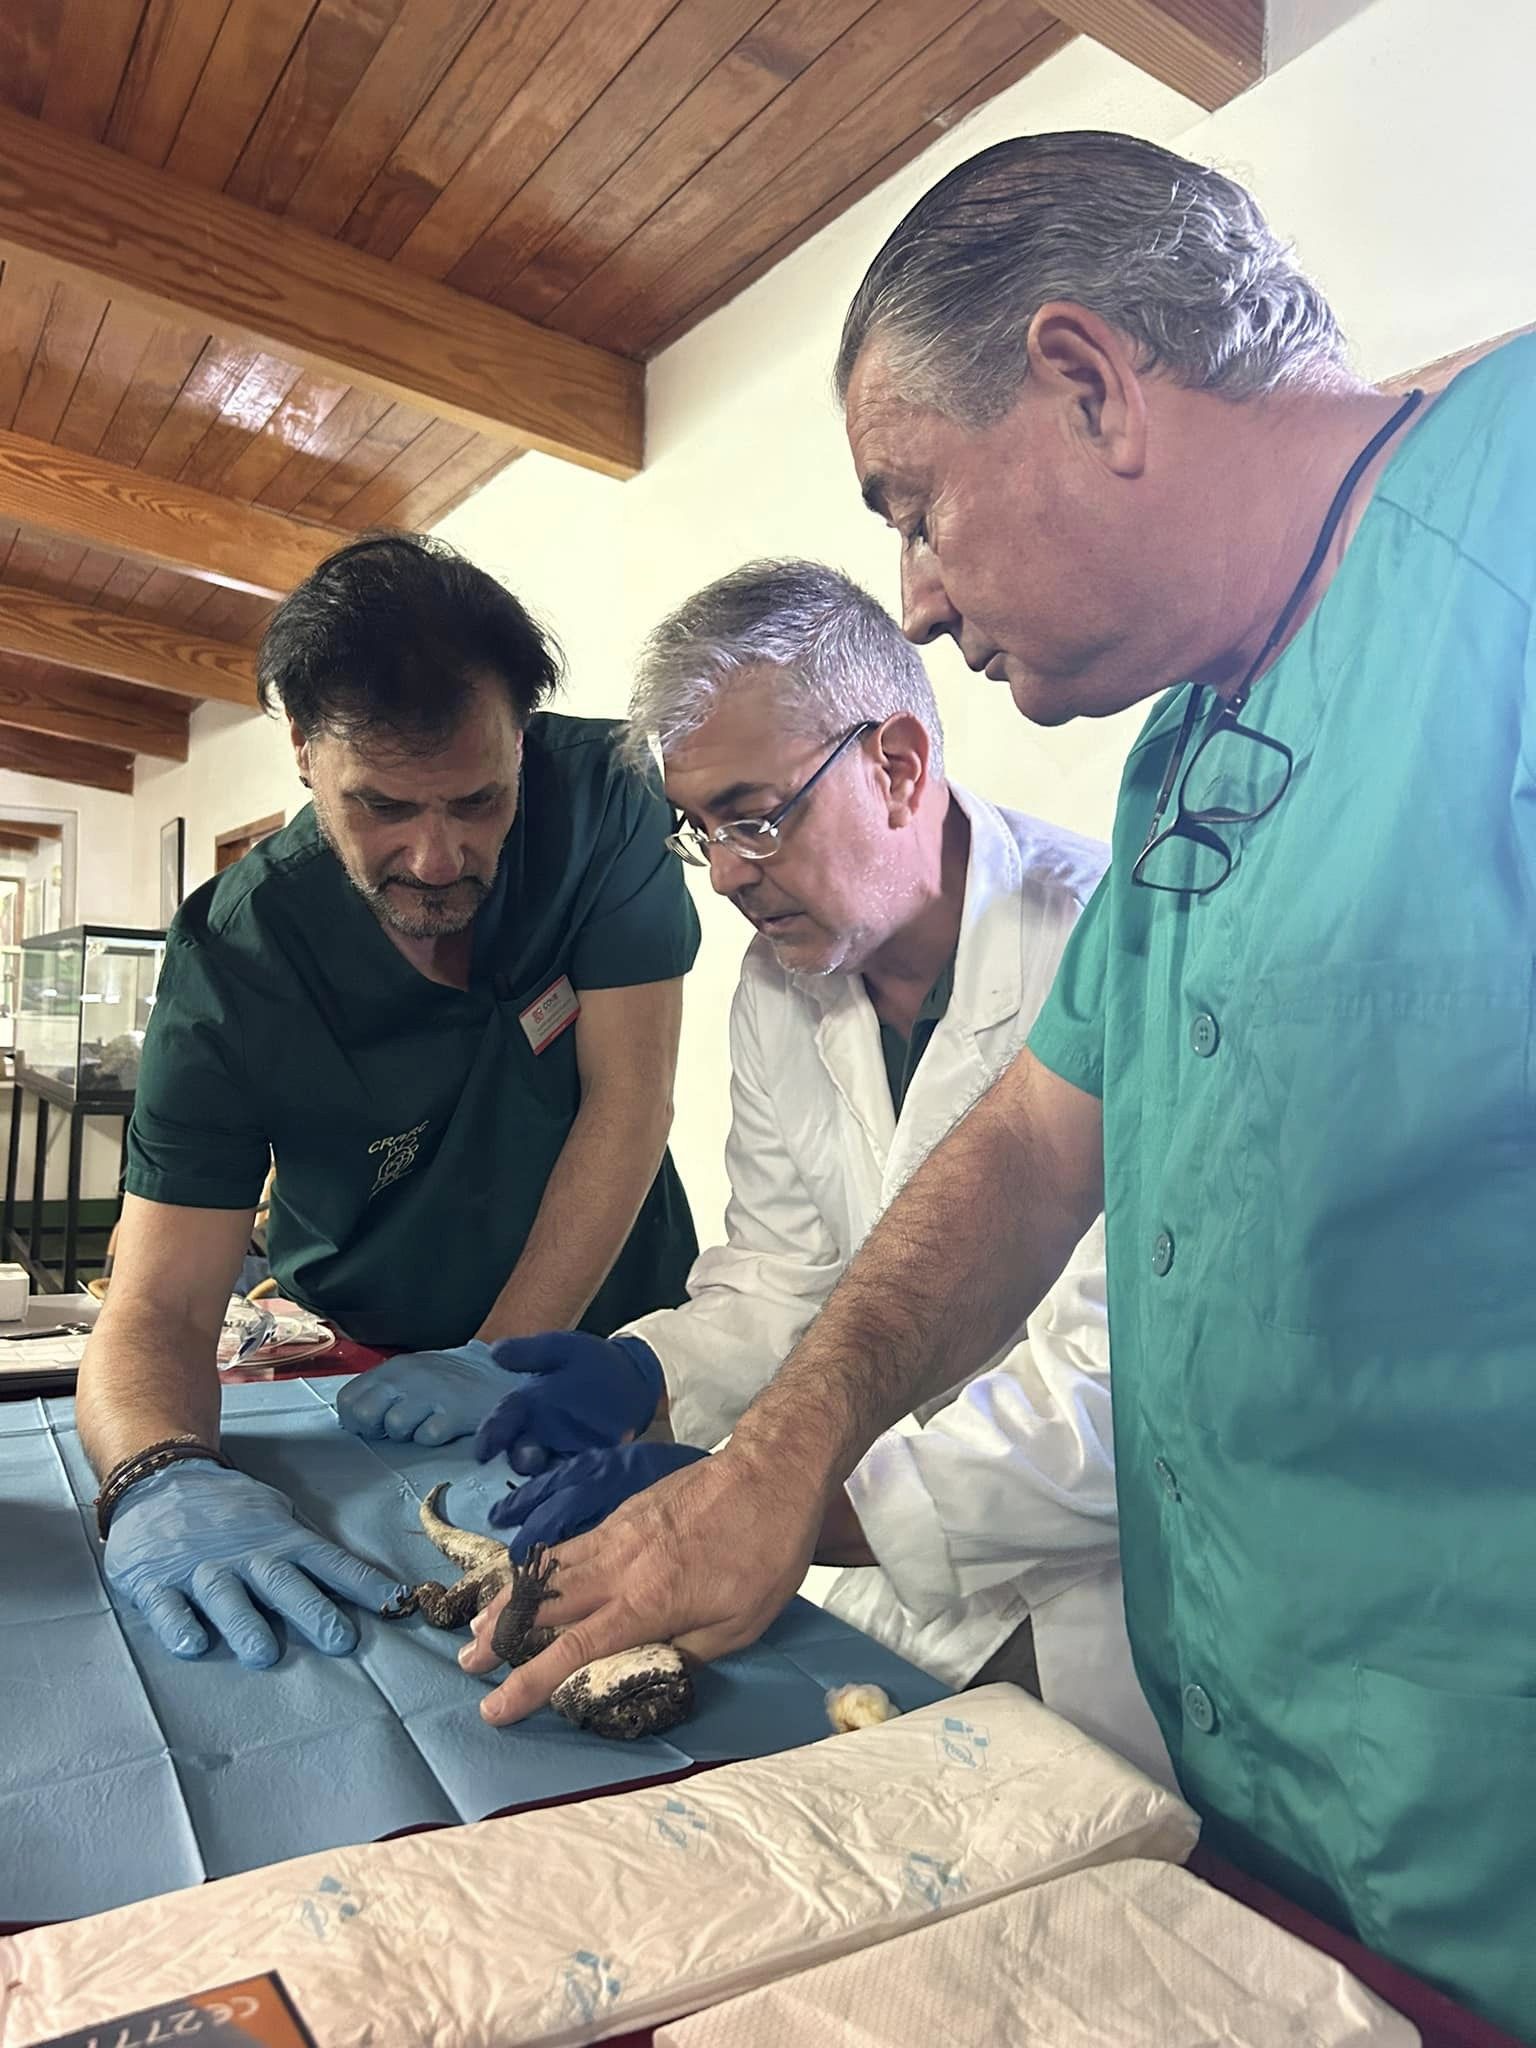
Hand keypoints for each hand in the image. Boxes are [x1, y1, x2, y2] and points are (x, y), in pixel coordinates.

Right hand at [104, 1463, 407, 1669]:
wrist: (159, 1479)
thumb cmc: (228, 1508)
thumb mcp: (275, 1514)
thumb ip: (304, 1544)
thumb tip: (354, 1577)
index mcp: (280, 1541)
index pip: (329, 1562)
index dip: (363, 1583)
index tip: (396, 1603)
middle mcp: (245, 1556)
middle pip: (283, 1583)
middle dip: (312, 1611)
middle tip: (339, 1639)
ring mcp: (199, 1568)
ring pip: (225, 1598)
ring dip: (245, 1625)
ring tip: (264, 1653)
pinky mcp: (155, 1582)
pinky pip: (167, 1607)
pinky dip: (178, 1624)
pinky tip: (192, 1645)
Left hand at [336, 1340, 507, 1446]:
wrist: (502, 1378)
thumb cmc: (452, 1382)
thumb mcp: (414, 1375)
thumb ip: (383, 1391)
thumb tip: (352, 1417)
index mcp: (395, 1368)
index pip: (348, 1398)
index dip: (354, 1419)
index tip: (372, 1426)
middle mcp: (409, 1376)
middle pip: (363, 1414)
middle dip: (376, 1430)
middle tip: (399, 1429)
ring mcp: (432, 1392)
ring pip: (395, 1427)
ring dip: (409, 1434)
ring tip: (429, 1423)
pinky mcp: (454, 1411)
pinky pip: (427, 1436)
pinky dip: (434, 1438)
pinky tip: (447, 1426)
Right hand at [458, 1441, 823, 1723]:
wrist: (769, 1471)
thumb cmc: (765, 1553)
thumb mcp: (740, 1625)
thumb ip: (685, 1650)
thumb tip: (647, 1667)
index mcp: (645, 1603)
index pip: (573, 1651)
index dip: (529, 1683)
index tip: (494, 1708)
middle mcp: (618, 1567)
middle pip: (544, 1606)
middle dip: (501, 1637)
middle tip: (467, 1663)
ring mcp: (617, 1533)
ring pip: (549, 1571)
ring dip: (510, 1599)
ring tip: (479, 1624)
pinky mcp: (624, 1511)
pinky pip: (569, 1545)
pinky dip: (540, 1567)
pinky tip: (531, 1576)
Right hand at [472, 1332, 663, 1474]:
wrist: (633, 1378)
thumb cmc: (592, 1361)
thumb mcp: (562, 1349)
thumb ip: (530, 1353)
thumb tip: (496, 1351)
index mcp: (526, 1405)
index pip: (502, 1419)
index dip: (491, 1435)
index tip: (483, 1452)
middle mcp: (537, 1433)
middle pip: (521, 1452)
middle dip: (522, 1458)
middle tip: (530, 1460)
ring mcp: (562, 1451)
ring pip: (545, 1471)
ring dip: (546, 1478)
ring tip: (554, 1477)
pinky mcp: (587, 1464)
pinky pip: (577, 1477)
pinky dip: (576, 1481)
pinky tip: (582, 1480)